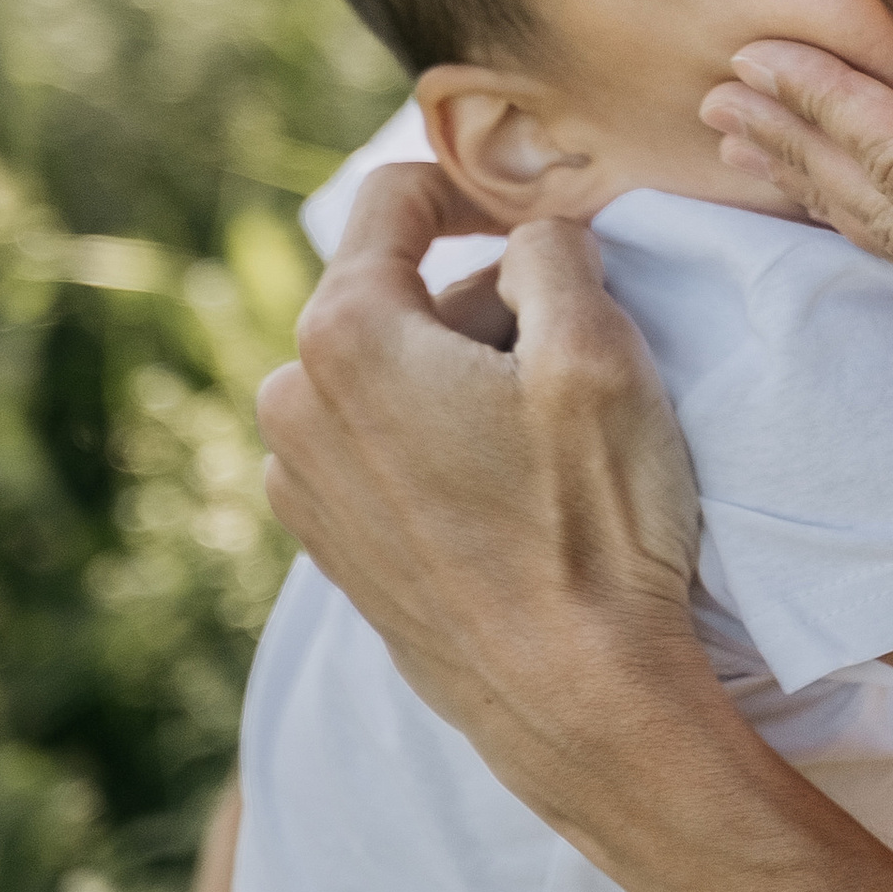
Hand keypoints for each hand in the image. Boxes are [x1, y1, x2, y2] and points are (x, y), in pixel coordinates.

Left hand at [255, 166, 712, 833]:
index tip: (543, 225)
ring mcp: (300, 481)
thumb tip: (530, 231)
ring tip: (546, 433)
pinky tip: (510, 489)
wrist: (573, 702)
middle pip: (396, 290)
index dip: (477, 190)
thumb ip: (554, 248)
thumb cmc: (590, 527)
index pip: (396, 198)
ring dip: (462, 373)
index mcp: (345, 337)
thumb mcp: (599, 350)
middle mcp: (293, 402)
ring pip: (388, 370)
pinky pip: (378, 443)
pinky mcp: (328, 541)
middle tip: (574, 352)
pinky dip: (438, 437)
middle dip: (484, 301)